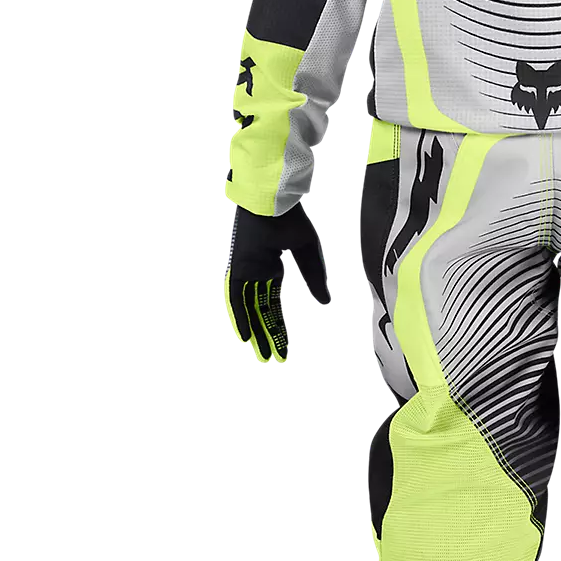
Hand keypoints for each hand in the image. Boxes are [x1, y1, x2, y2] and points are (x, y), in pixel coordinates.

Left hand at [224, 204, 330, 362]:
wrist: (274, 200)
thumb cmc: (291, 219)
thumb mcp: (308, 251)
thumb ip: (314, 276)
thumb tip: (325, 303)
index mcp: (272, 268)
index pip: (273, 304)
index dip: (279, 326)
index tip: (286, 348)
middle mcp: (257, 274)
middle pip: (260, 311)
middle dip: (268, 335)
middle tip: (274, 359)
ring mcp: (246, 271)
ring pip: (248, 309)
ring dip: (255, 332)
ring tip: (264, 356)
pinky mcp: (238, 267)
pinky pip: (235, 298)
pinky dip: (239, 317)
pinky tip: (245, 336)